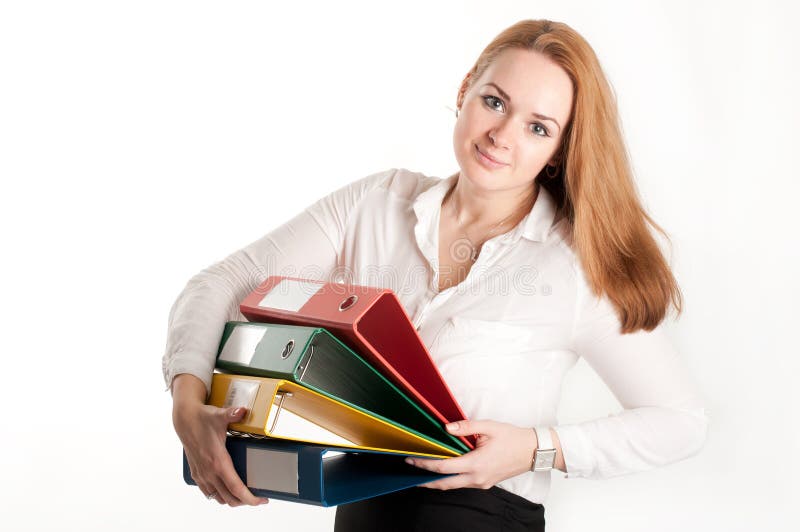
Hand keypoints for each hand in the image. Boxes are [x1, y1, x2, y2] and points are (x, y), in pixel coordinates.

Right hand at [171, 374, 268, 506]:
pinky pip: (208, 492)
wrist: (185, 420)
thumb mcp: (219, 415)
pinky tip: (226, 489)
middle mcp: (209, 472)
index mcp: (218, 462)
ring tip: (244, 494)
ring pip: (218, 498)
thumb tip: (242, 411)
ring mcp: (202, 475)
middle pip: (229, 498)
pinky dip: (219, 495)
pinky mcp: (196, 474)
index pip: (236, 488)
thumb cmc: (203, 419)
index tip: (261, 500)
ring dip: (232, 499)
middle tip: (257, 496)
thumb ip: (232, 414)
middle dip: (245, 501)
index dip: (250, 498)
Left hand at [405, 420, 535, 489]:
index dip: (425, 464)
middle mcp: (477, 478)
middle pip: (444, 484)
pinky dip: (450, 480)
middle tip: (409, 471)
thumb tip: (446, 427)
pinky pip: (462, 484)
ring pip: (453, 486)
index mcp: (477, 464)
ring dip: (436, 481)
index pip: (444, 467)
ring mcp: (482, 483)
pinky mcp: (485, 483)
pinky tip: (442, 472)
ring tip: (421, 472)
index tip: (412, 459)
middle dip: (425, 480)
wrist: (533, 451)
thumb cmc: (512, 438)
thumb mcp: (488, 427)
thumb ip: (465, 427)